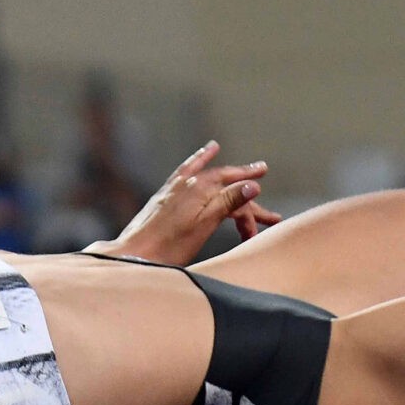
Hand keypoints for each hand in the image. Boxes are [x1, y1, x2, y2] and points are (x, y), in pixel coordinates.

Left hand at [97, 141, 282, 265]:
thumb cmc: (168, 246)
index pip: (236, 189)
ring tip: (250, 171)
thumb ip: (227, 202)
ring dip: (232, 178)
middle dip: (248, 198)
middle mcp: (189, 183)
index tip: (269, 209)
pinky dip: (201, 159)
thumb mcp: (203, 225)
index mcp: (201, 189)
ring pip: (211, 179)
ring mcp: (176, 187)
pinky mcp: (165, 193)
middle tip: (270, 213)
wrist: (133, 254)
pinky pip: (189, 168)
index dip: (252, 200)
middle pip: (226, 186)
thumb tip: (252, 185)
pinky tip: (208, 150)